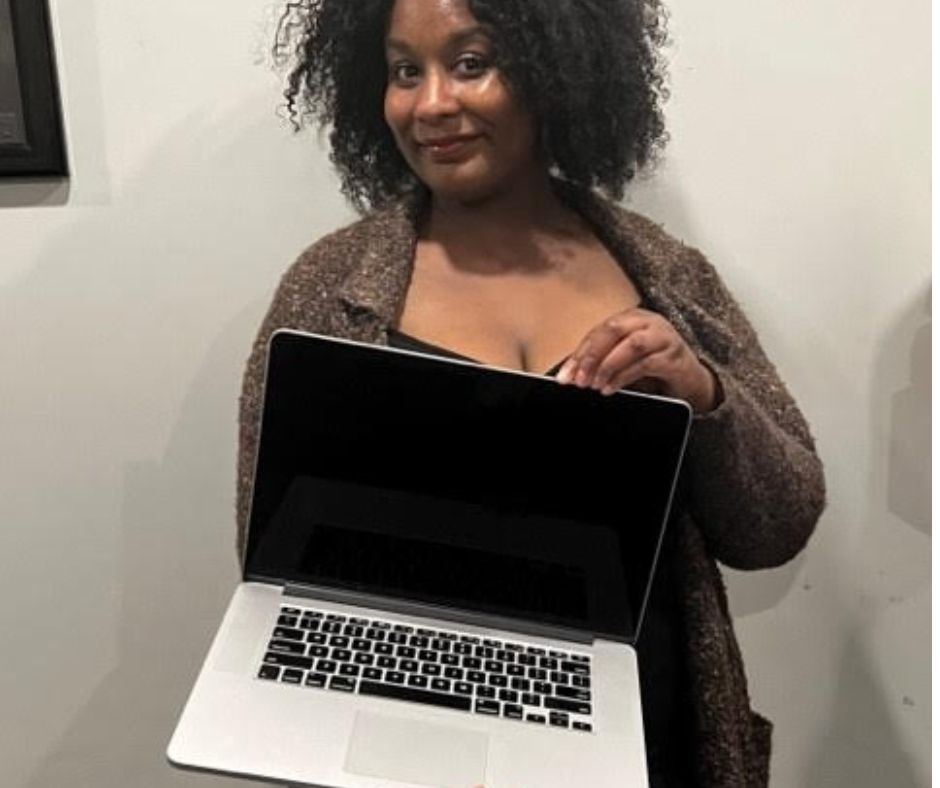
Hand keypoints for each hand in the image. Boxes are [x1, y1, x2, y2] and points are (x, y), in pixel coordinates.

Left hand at [555, 307, 718, 413]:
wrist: (689, 379)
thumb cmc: (652, 366)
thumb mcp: (622, 361)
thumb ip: (600, 362)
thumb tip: (570, 375)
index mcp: (630, 318)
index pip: (598, 332)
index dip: (579, 354)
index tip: (565, 376)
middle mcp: (647, 322)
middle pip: (613, 331)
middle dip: (591, 357)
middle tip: (579, 380)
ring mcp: (663, 337)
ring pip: (631, 345)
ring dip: (608, 366)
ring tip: (595, 385)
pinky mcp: (673, 356)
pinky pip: (645, 363)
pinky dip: (624, 377)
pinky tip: (611, 388)